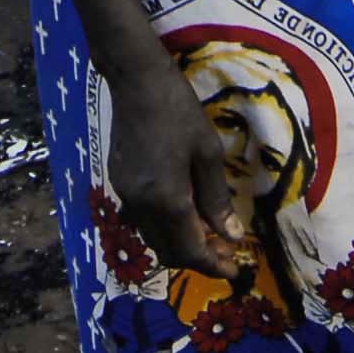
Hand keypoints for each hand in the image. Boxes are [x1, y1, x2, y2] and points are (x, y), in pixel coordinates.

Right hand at [106, 58, 258, 281]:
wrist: (135, 81)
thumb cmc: (179, 111)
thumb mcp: (208, 154)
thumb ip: (217, 200)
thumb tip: (232, 237)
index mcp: (167, 199)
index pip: (190, 251)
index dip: (213, 266)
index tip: (235, 271)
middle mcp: (141, 206)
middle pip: (168, 252)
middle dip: (198, 259)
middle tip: (226, 251)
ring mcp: (126, 196)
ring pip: (153, 238)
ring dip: (180, 244)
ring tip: (209, 233)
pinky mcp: (119, 184)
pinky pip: (143, 220)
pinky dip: (165, 227)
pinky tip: (184, 211)